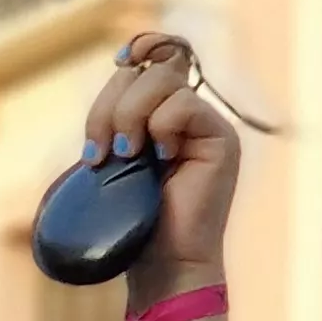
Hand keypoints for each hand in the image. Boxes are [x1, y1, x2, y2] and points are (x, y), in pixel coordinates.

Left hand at [85, 34, 241, 301]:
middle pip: (147, 70)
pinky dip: (161, 127)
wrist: (160, 263)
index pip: (143, 63)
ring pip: (163, 80)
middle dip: (110, 106)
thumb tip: (120, 67)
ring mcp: (205, 123)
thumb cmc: (128, 221)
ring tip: (125, 157)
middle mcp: (184, 112)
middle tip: (100, 154)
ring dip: (130, 116)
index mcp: (156, 113)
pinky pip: (183, 104)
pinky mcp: (221, 137)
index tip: (111, 74)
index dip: (130, 57)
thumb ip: (114, 118)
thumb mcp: (109, 162)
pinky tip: (161, 160)